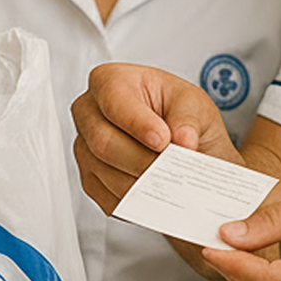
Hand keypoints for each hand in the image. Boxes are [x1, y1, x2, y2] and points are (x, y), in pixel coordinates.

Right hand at [70, 63, 234, 216]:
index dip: (138, 125)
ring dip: (144, 183)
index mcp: (110, 81)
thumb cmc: (181, 114)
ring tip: (172, 180)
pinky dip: (139, 200)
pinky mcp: (90, 179)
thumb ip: (189, 118)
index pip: (114, 104)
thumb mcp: (195, 104)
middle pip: (104, 143)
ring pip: (107, 174)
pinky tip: (159, 191)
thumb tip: (184, 140)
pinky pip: (109, 198)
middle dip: (143, 160)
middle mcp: (89, 112)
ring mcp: (85, 147)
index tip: (163, 140)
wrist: (181, 142)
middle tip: (173, 168)